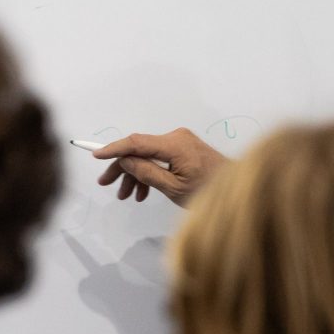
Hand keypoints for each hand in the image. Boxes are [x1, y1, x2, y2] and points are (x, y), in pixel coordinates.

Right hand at [94, 128, 226, 206]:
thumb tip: (125, 160)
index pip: (136, 142)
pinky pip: (160, 158)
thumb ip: (147, 173)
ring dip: (135, 174)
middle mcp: (176, 137)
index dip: (114, 149)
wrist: (237, 190)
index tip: (96, 155)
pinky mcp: (184, 149)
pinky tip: (143, 193)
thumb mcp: (173, 187)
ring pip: (148, 155)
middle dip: (122, 167)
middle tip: (105, 185)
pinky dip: (150, 173)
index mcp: (174, 144)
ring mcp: (181, 142)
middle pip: (140, 149)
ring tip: (126, 196)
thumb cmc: (208, 191)